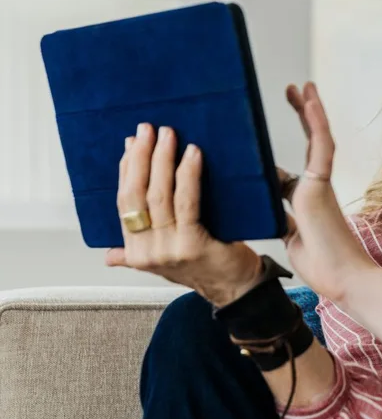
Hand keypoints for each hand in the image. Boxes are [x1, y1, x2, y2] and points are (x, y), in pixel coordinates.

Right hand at [107, 124, 263, 306]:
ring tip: (169, 135)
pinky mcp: (192, 245)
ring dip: (163, 160)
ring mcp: (168, 249)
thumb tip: (109, 254)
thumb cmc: (205, 267)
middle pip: (137, 195)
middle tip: (149, 129)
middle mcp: (146, 252)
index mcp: (135, 251)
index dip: (126, 170)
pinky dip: (188, 175)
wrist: (237, 289)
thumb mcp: (164, 263)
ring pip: (159, 196)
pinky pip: (187, 203)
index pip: (124, 202)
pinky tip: (193, 155)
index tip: (131, 143)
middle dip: (142, 157)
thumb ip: (134, 255)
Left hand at [279, 82, 377, 303]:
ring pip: (318, 139)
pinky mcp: (322, 184)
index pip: (291, 166)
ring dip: (311, 111)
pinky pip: (321, 147)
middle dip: (302, 116)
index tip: (267, 136)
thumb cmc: (320, 264)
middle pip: (308, 143)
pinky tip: (310, 102)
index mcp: (304, 200)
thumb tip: (257, 205)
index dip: (279, 155)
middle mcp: (314, 187)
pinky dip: (316, 123)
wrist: (342, 278)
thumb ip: (276, 217)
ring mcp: (320, 183)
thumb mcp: (287, 235)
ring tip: (302, 86)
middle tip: (294, 90)